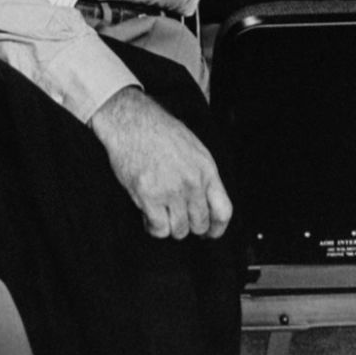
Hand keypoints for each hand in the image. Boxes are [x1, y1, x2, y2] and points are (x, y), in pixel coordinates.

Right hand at [89, 87, 231, 240]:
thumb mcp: (193, 148)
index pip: (223, 211)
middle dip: (189, 226)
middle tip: (177, 218)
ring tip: (161, 212)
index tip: (209, 232)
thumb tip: (206, 202)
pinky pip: (158, 228)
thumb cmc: (160, 131)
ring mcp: (171, 191)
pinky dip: (153, 226)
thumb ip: (203, 176)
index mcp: (206, 169)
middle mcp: (192, 182)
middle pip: (199, 224)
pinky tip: (148, 213)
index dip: (217, 228)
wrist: (132, 121)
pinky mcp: (149, 196)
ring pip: (179, 230)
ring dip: (170, 226)